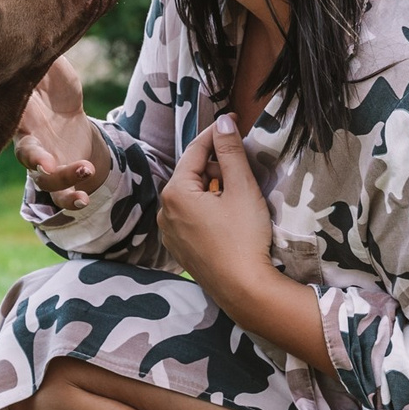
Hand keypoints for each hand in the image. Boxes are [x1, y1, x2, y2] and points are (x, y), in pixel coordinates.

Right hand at [13, 55, 110, 209]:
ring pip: (44, 181)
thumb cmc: (55, 88)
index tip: (26, 127)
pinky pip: (60, 196)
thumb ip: (45, 57)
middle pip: (25, 156)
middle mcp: (29, 143)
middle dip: (36, 162)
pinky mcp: (61, 177)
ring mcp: (44, 164)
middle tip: (47, 163)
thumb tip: (38, 27)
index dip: (14, 126)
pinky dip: (71, 200)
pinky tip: (84, 200)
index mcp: (22, 116)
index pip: (13, 121)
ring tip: (85, 169)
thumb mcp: (56, 70)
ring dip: (63, 180)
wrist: (70, 114)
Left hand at [159, 116, 334, 369]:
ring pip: (192, 196)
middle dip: (217, 164)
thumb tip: (224, 120)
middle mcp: (164, 211)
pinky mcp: (180, 249)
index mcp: (175, 193)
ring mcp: (169, 233)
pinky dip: (208, 208)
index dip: (217, 133)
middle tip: (243, 162)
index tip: (234, 119)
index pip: (196, 151)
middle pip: (192, 174)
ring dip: (214, 187)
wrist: (244, 290)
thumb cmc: (244, 238)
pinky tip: (229, 215)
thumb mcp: (241, 188)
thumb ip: (231, 151)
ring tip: (239, 191)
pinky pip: (191, 217)